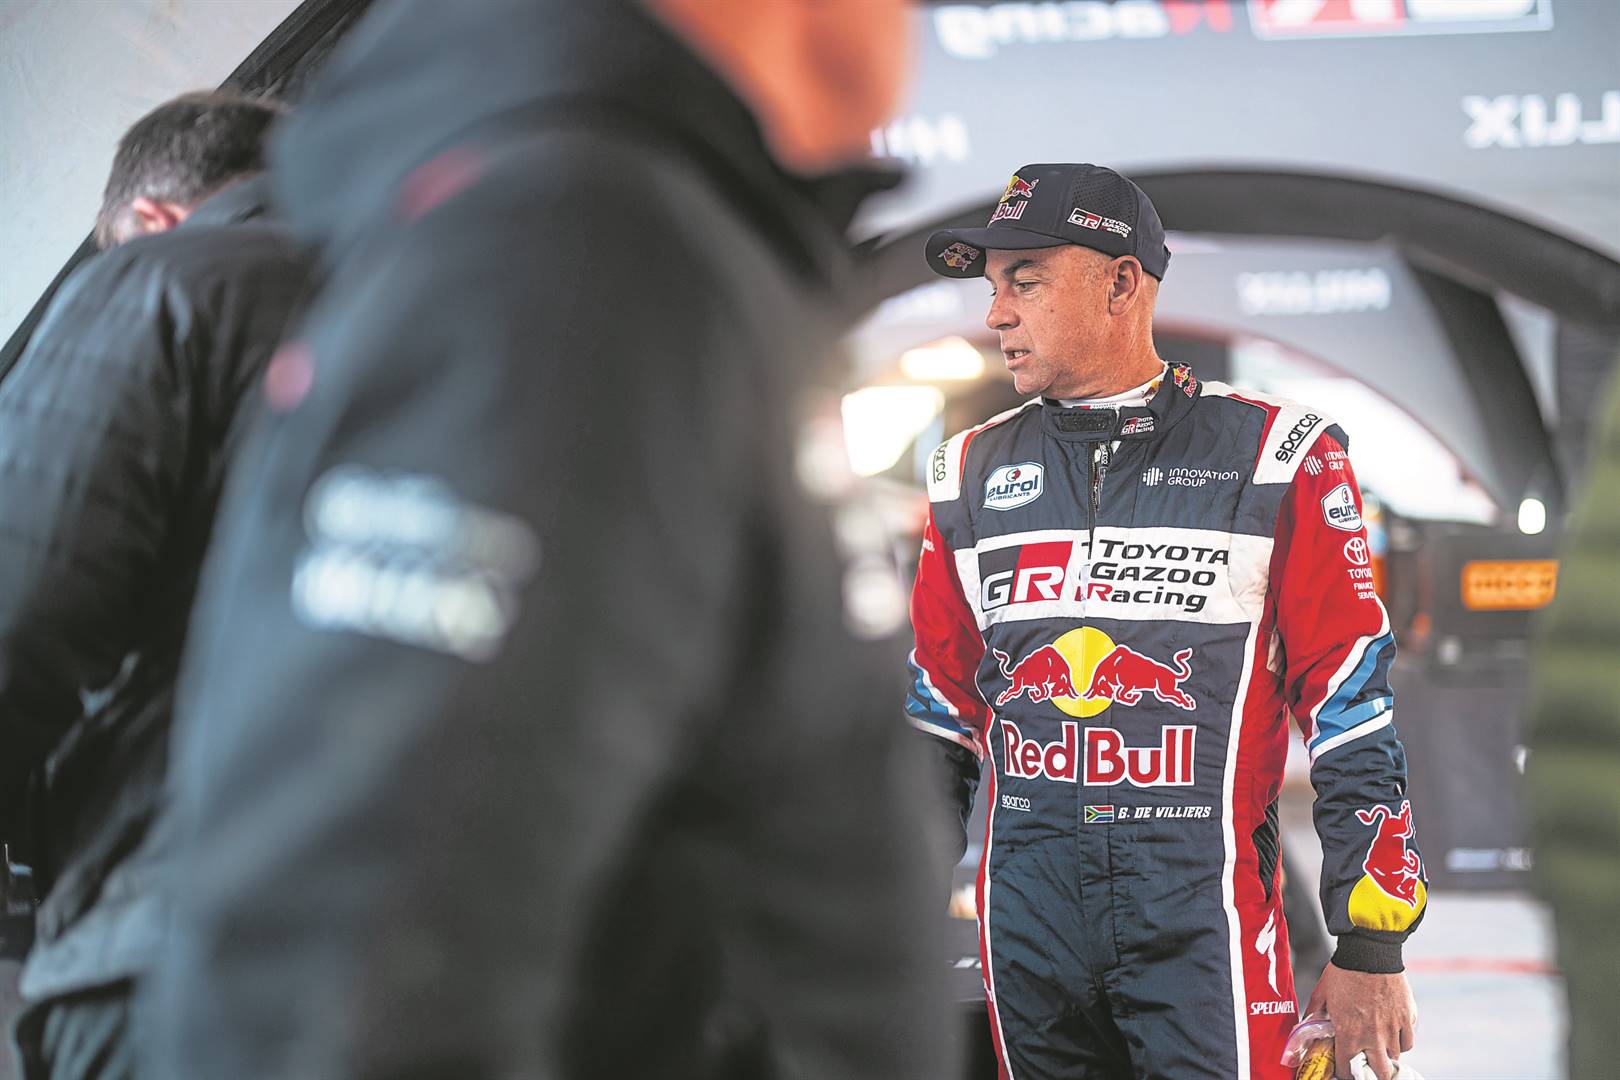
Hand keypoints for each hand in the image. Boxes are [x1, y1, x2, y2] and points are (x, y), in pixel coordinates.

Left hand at [1305, 963, 1415, 1079]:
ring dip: (1386, 1054)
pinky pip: (1407, 1041)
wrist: (1369, 953)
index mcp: (1349, 1034)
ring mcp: (1392, 1029)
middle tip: (1368, 1065)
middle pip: (1380, 1072)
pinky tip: (1393, 1035)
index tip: (1344, 1068)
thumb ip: (1314, 1013)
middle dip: (1373, 1073)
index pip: (1348, 1069)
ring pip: (1394, 1056)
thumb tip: (1307, 1022)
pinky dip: (1401, 1042)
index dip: (1345, 1072)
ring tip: (1378, 1046)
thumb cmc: (1343, 972)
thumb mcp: (1321, 993)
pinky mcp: (1406, 1018)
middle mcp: (1373, 1037)